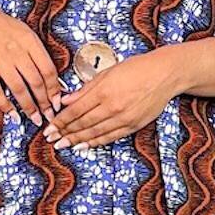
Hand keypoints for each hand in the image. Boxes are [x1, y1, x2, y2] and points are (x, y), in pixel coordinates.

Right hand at [0, 2, 65, 124]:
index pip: (48, 70)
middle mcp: (16, 51)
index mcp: (30, 42)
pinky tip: (12, 115)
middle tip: (49, 116)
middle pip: (35, 82)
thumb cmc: (4, 28)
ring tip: (35, 119)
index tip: (57, 102)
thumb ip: (38, 54)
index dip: (55, 90)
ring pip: (18, 89)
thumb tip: (53, 80)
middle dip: (44, 103)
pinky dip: (5, 106)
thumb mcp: (26, 34)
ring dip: (29, 108)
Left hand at [44, 49, 186, 149]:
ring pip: (94, 133)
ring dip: (76, 140)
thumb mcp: (108, 72)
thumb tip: (65, 100)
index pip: (75, 110)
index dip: (60, 121)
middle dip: (64, 133)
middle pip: (82, 124)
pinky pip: (110, 137)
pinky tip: (84, 146)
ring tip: (64, 145)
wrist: (165, 75)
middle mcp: (112, 107)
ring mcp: (123, 118)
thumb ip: (85, 88)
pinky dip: (95, 142)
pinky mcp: (133, 125)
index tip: (49, 128)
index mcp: (103, 91)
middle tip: (52, 140)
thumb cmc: (137, 68)